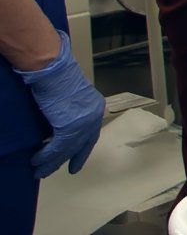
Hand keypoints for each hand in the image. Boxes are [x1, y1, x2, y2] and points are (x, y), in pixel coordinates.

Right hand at [16, 32, 105, 177]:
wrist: (54, 70)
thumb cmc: (58, 78)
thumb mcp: (69, 98)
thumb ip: (69, 113)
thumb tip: (58, 127)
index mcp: (95, 107)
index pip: (91, 134)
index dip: (83, 149)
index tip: (76, 163)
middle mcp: (93, 116)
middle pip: (81, 144)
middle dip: (72, 159)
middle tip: (65, 172)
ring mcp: (83, 123)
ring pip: (67, 150)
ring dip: (51, 163)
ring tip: (39, 172)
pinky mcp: (69, 128)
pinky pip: (57, 148)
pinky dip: (45, 156)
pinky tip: (36, 162)